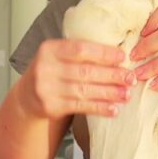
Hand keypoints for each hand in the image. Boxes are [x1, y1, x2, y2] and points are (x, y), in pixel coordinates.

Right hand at [19, 39, 135, 118]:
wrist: (26, 97)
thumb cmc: (51, 73)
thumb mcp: (58, 57)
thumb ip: (79, 53)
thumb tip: (118, 56)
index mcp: (49, 49)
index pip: (80, 49)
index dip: (103, 53)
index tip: (122, 58)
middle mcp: (45, 68)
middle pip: (85, 71)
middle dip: (111, 75)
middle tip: (131, 78)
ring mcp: (46, 89)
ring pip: (84, 90)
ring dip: (109, 93)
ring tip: (127, 94)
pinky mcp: (50, 107)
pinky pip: (80, 107)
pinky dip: (98, 108)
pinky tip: (113, 109)